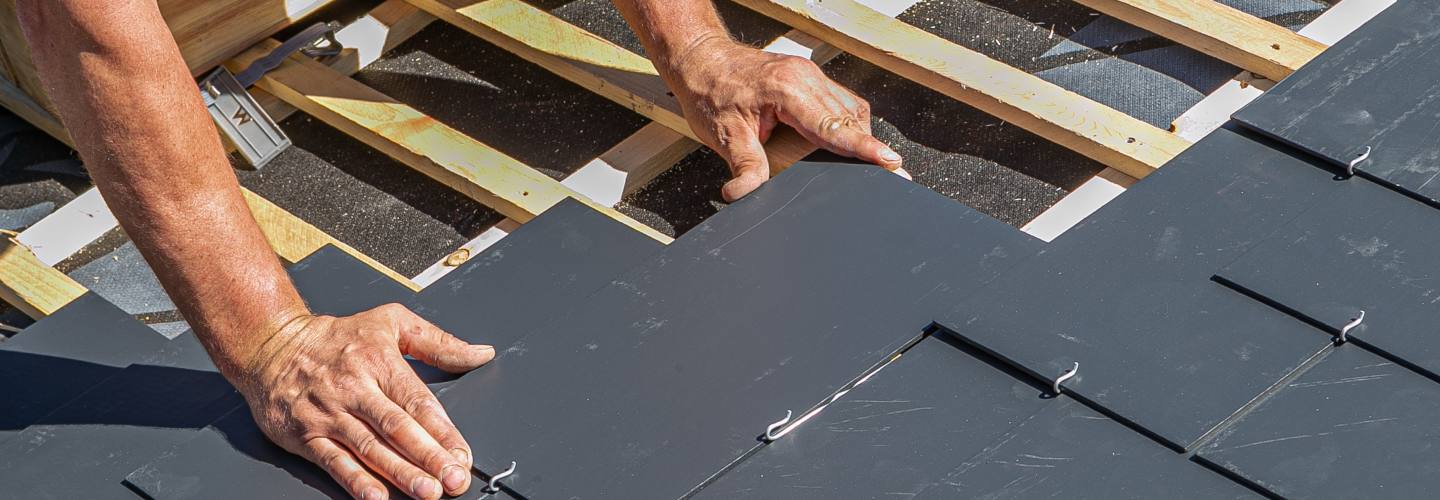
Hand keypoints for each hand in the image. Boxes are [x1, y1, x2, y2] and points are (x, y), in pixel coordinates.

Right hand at [234, 304, 494, 499]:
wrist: (270, 344)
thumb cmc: (335, 337)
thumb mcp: (391, 321)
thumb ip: (439, 342)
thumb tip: (480, 353)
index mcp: (380, 361)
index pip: (418, 402)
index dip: (443, 431)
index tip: (463, 454)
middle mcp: (355, 389)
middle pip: (398, 428)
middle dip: (429, 457)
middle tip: (453, 479)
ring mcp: (330, 414)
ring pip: (370, 448)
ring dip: (400, 473)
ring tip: (426, 491)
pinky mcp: (306, 435)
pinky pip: (334, 461)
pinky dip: (356, 481)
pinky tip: (376, 496)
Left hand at [663, 36, 905, 201]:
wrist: (701, 60)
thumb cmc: (710, 91)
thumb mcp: (723, 135)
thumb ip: (744, 166)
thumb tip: (744, 196)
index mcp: (788, 89)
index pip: (834, 125)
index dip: (864, 147)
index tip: (891, 162)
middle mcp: (805, 78)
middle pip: (850, 118)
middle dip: (870, 147)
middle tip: (893, 173)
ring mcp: (810, 75)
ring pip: (850, 109)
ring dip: (858, 136)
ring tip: (873, 163)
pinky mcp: (809, 79)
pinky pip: (840, 102)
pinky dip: (846, 125)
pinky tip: (846, 143)